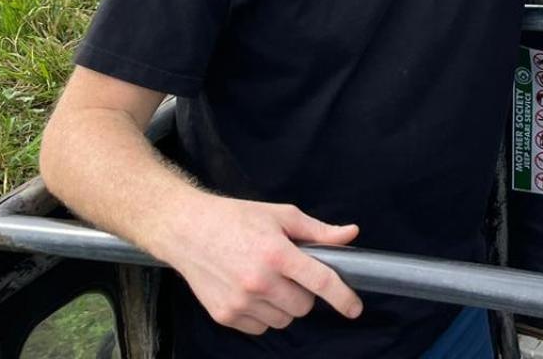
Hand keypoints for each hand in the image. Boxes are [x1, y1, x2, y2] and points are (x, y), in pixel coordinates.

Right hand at [154, 194, 363, 334]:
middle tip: (290, 273)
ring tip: (268, 280)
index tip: (355, 308)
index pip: (321, 282)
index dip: (343, 297)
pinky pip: (260, 327)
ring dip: (284, 305)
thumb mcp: (281, 215)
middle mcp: (259, 282)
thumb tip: (350, 234)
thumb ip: (318, 231)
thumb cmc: (236, 219)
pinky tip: (252, 291)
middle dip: (305, 293)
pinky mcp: (224, 315)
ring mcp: (240, 302)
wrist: (187, 230)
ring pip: (283, 320)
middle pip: (303, 306)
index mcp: (277, 253)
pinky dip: (263, 314)